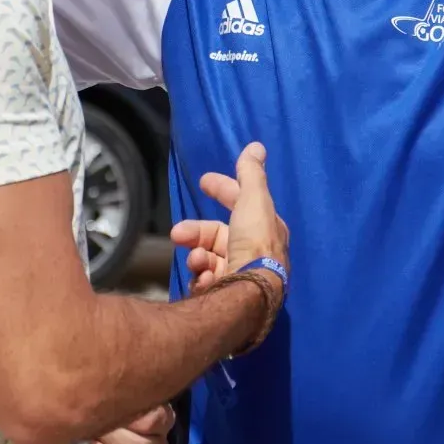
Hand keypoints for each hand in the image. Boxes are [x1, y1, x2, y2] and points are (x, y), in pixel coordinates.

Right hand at [170, 143, 289, 297]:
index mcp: (265, 229)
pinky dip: (201, 277)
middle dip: (196, 232)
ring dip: (198, 256)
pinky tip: (203, 279)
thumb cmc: (254, 243)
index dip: (224, 189)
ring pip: (209, 258)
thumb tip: (256, 146)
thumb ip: (251, 174)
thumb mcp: (253, 201)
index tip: (202, 181)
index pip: (242, 203)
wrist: (249, 293)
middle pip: (219, 234)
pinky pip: (207, 281)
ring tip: (197, 262)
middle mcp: (255, 253)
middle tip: (178, 234)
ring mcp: (241, 276)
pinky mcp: (228, 296)